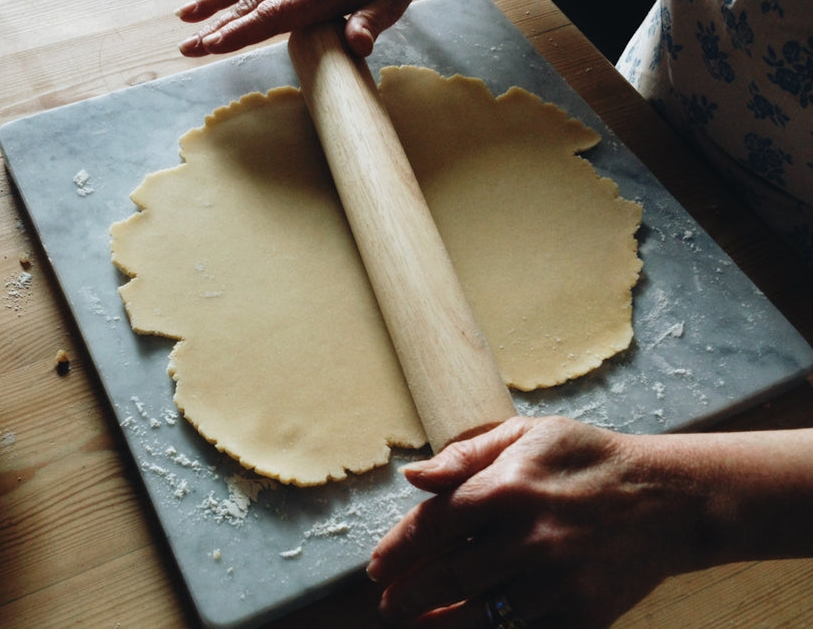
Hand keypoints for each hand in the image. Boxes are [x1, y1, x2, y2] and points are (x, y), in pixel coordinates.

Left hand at [367, 417, 705, 627]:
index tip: (377, 567)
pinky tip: (468, 626)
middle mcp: (528, 538)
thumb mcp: (527, 436)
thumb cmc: (587, 460)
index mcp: (507, 488)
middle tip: (388, 603)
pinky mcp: (582, 612)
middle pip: (447, 577)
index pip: (433, 526)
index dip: (398, 550)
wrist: (668, 500)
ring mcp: (557, 580)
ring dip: (439, 621)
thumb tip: (412, 476)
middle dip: (408, 595)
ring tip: (416, 621)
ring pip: (479, 613)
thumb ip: (464, 457)